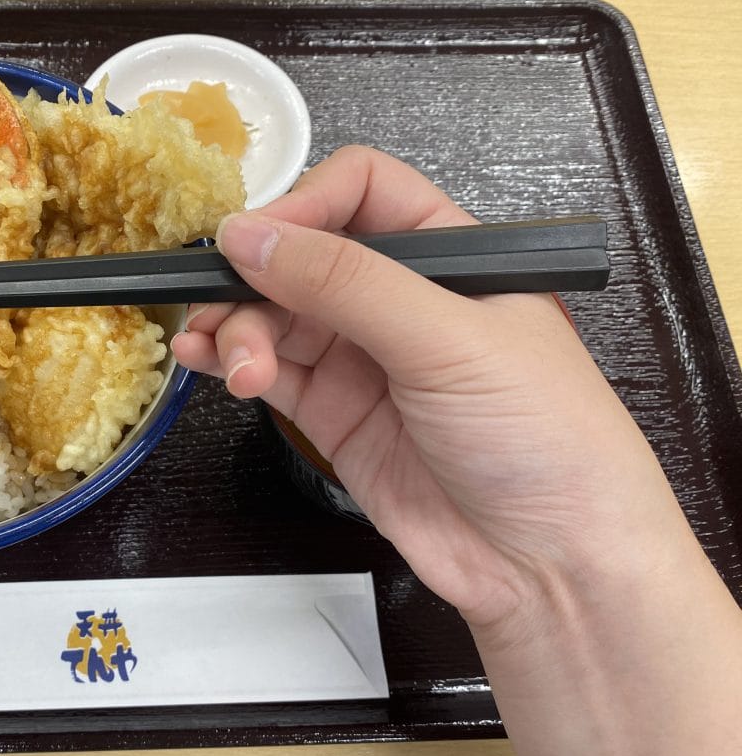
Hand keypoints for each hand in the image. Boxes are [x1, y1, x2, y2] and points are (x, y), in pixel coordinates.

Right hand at [172, 146, 690, 630]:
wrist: (547, 564)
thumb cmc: (541, 436)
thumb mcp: (446, 340)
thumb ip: (344, 282)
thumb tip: (248, 233)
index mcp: (448, 255)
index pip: (360, 191)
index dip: (303, 206)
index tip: (255, 241)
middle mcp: (401, 298)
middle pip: (302, 255)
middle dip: (256, 278)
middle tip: (222, 313)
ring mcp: (363, 357)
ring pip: (275, 313)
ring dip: (239, 328)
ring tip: (239, 368)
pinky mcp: (334, 413)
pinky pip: (269, 368)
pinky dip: (230, 360)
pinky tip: (208, 363)